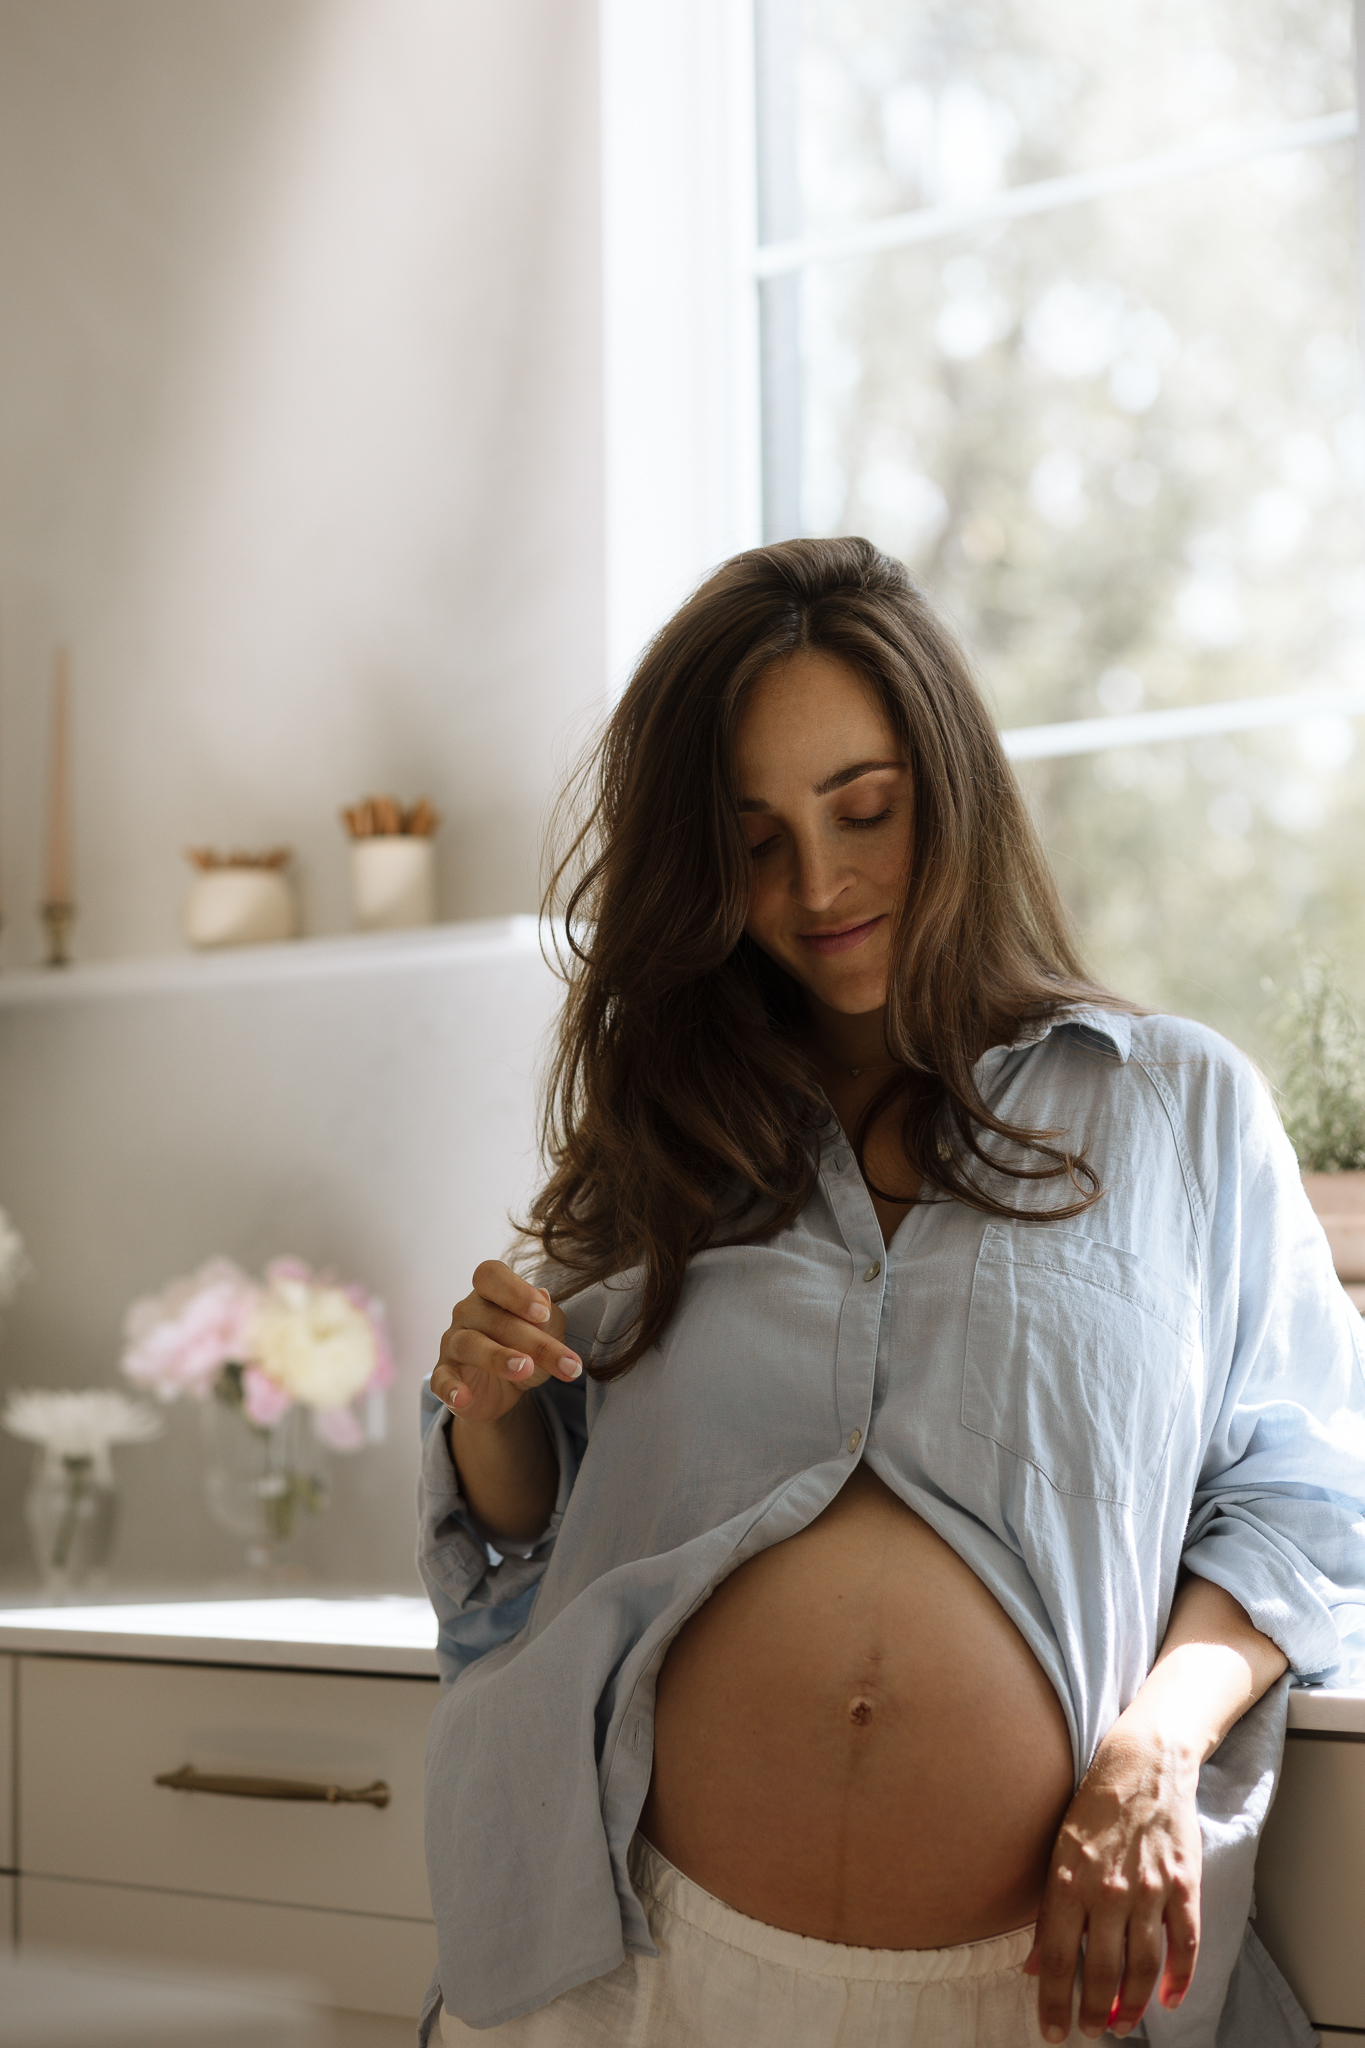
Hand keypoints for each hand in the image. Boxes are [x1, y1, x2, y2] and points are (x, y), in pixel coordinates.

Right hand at [433, 1260, 581, 1425]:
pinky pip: (441, 1380)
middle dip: (534, 1341)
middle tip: (567, 1364)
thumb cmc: (526, 1346)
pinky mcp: (444, 1375)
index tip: (543, 1314)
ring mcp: (452, 1343)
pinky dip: (450, 1389)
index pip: (491, 1275)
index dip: (516, 1291)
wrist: (505, 1388)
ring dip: (498, 1358)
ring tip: (525, 1369)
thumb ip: (547, 1316)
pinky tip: (463, 1397)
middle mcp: (466, 1312)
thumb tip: (544, 1295)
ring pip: (470, 1345)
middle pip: (494, 1318)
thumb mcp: (547, 1331)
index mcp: (490, 1292)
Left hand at [1025, 1728, 1201, 2040]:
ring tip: (1122, 2023)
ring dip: (1132, 2004)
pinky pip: (1184, 1945)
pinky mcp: (1183, 1886)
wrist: (1142, 1766)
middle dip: (1093, 2012)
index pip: (1057, 1960)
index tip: (1052, 2032)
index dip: (1053, 2002)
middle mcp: (1107, 1892)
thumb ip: (1048, 1911)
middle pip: (1101, 1972)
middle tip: (1090, 2032)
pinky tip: (1170, 1999)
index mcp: (1067, 1882)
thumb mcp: (1056, 1852)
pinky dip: (1179, 1979)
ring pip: (1142, 1968)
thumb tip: (1034, 1964)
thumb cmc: (1093, 1808)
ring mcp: (1148, 1891)